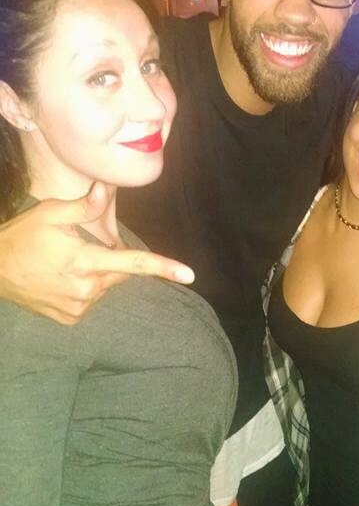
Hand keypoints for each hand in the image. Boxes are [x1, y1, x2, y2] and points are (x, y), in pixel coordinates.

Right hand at [0, 183, 193, 324]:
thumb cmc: (22, 237)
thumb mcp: (50, 213)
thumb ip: (83, 205)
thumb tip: (107, 187)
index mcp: (85, 262)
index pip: (132, 264)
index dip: (163, 267)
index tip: (189, 275)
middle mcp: (86, 289)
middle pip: (119, 273)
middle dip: (111, 260)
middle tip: (83, 247)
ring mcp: (78, 307)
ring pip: (105, 287)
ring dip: (97, 274)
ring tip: (66, 262)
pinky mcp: (70, 318)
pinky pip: (90, 301)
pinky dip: (84, 289)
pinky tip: (62, 279)